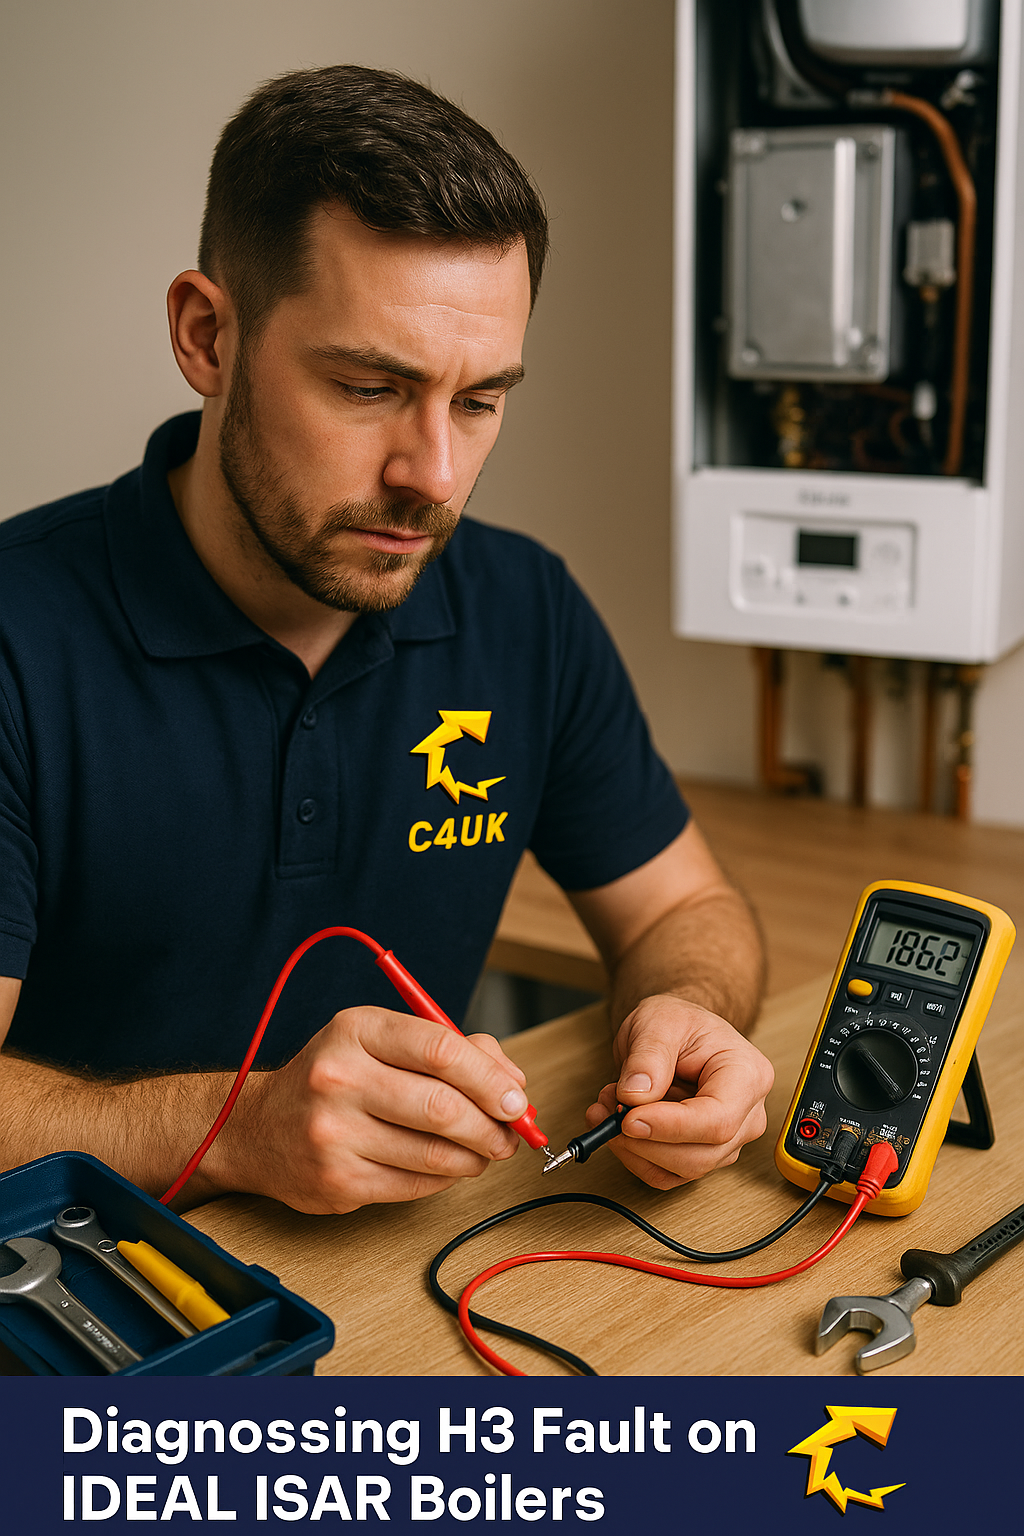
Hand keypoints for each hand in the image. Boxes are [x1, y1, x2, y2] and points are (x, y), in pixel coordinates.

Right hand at [207, 1007, 529, 1212]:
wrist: (257, 1128)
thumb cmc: (333, 1077)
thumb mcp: (379, 1040)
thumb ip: (447, 1048)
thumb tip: (511, 1082)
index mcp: (355, 1030)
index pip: (439, 1049)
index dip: (490, 1077)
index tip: (515, 1097)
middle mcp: (339, 1079)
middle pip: (443, 1106)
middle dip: (492, 1125)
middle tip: (510, 1133)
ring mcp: (334, 1134)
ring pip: (435, 1153)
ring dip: (476, 1157)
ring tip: (485, 1151)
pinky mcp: (337, 1182)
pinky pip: (415, 1185)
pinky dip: (445, 1178)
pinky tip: (448, 1166)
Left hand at [585, 994, 773, 1189]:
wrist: (678, 1032)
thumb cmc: (679, 1023)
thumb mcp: (659, 1021)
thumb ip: (648, 1056)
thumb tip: (635, 1096)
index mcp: (747, 1076)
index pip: (717, 1119)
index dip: (670, 1127)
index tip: (628, 1118)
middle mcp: (746, 1115)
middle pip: (700, 1154)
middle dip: (644, 1139)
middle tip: (605, 1106)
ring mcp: (727, 1140)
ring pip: (680, 1169)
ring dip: (633, 1147)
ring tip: (607, 1105)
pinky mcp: (701, 1154)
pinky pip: (666, 1174)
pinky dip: (634, 1156)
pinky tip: (617, 1124)